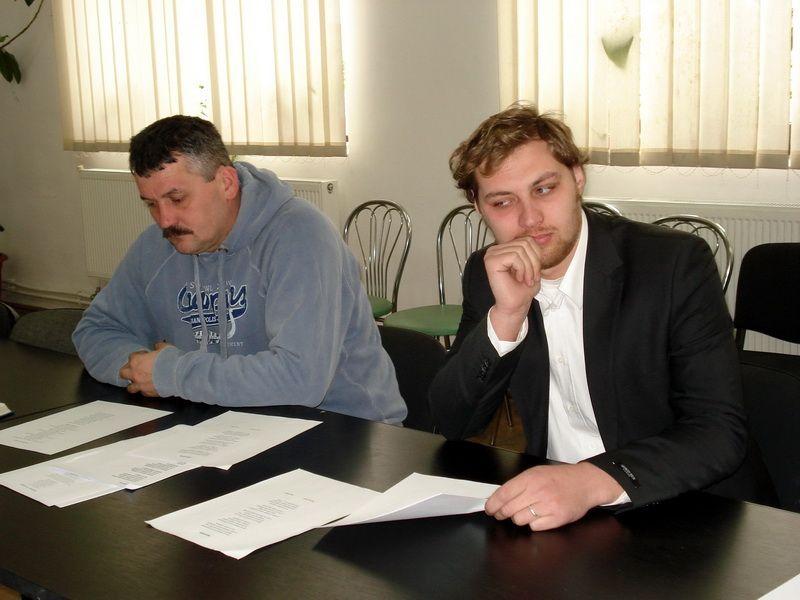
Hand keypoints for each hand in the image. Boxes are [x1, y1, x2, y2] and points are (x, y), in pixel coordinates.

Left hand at [119, 342, 172, 396]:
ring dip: (134, 384)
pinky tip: (151, 387)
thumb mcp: (165, 347)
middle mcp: (135, 374)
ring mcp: (141, 385)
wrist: (179, 374)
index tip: (145, 356)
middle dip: (128, 370)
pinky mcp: (148, 393)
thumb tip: (157, 346)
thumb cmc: (171, 360)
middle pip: (123, 373)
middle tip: (136, 369)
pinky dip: (146, 390)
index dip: (139, 356)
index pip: (132, 357)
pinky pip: (143, 393)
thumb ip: (158, 346)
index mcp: (137, 361)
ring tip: (140, 381)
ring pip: (130, 387)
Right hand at [484, 237, 540, 339]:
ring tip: (526, 280)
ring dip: (529, 267)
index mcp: (504, 249)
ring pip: (521, 249)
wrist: (515, 306)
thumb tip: (537, 238)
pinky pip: (514, 256)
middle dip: (534, 262)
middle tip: (532, 278)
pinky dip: (522, 269)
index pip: (527, 240)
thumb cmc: (522, 289)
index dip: (536, 255)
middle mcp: (495, 249)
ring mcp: (491, 255)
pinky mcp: (491, 261)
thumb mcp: (532, 265)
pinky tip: (519, 279)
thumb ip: (532, 251)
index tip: (534, 273)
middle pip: (525, 243)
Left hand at [484, 462, 623, 530]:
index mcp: (530, 478)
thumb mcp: (536, 473)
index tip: (489, 509)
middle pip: (509, 509)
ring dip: (519, 518)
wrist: (585, 483)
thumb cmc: (559, 478)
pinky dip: (534, 524)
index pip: (504, 494)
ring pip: (519, 520)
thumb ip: (518, 484)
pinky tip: (539, 516)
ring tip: (526, 512)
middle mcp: (538, 492)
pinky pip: (535, 527)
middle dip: (502, 514)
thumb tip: (498, 498)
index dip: (493, 504)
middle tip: (501, 514)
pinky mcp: (557, 518)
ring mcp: (548, 506)